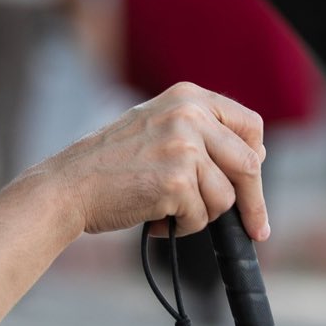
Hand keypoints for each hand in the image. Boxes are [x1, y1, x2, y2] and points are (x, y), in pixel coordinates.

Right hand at [38, 82, 268, 240]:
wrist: (67, 185)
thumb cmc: (109, 164)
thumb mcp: (156, 126)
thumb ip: (199, 132)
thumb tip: (251, 161)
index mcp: (188, 97)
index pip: (250, 126)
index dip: (255, 159)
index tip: (254, 184)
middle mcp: (189, 115)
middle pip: (249, 164)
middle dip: (252, 202)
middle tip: (257, 229)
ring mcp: (183, 148)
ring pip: (225, 197)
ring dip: (202, 214)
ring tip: (168, 211)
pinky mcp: (176, 182)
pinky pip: (201, 217)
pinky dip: (182, 227)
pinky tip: (156, 219)